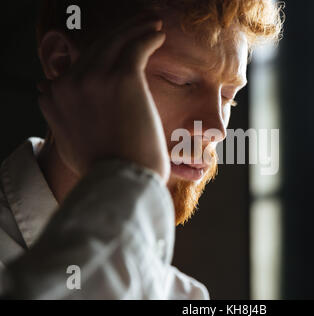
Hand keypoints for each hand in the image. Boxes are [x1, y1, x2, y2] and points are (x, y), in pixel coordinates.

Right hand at [37, 16, 169, 181]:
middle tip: (138, 26)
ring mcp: (94, 78)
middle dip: (118, 33)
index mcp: (55, 98)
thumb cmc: (104, 169)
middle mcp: (68, 84)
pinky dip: (147, 35)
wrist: (121, 182)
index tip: (113, 50)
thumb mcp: (68, 143)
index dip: (96, 55)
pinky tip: (158, 33)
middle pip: (95, 49)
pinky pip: (136, 46)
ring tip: (152, 24)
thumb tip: (44, 91)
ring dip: (135, 28)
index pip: (75, 66)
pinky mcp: (123, 77)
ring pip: (115, 41)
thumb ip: (57, 116)